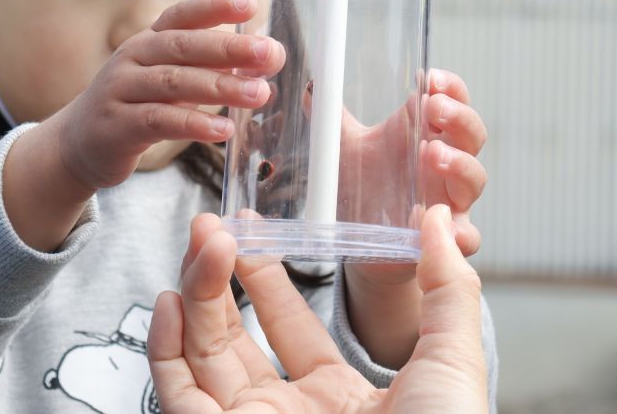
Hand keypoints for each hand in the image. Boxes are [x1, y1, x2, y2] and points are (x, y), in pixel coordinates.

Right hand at [52, 0, 285, 190]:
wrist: (79, 143)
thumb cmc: (136, 106)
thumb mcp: (167, 79)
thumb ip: (209, 67)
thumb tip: (266, 57)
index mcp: (148, 41)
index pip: (182, 15)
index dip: (214, 6)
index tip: (251, 3)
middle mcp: (132, 58)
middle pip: (182, 46)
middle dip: (229, 47)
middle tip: (269, 53)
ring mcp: (121, 90)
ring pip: (174, 82)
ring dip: (220, 87)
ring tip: (259, 93)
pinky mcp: (117, 126)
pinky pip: (160, 121)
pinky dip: (195, 124)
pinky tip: (224, 130)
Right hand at [147, 207, 488, 413]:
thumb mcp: (451, 362)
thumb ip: (444, 289)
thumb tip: (434, 221)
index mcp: (338, 399)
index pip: (287, 327)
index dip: (264, 277)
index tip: (249, 229)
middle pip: (233, 336)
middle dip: (218, 276)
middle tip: (211, 226)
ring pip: (202, 356)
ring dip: (195, 294)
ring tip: (203, 242)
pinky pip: (178, 396)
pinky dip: (165, 349)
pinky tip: (170, 302)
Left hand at [342, 69, 487, 284]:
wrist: (365, 243)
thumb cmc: (364, 187)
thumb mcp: (344, 150)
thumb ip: (331, 119)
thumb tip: (310, 87)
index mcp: (422, 134)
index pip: (451, 100)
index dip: (449, 87)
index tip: (430, 78)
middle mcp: (444, 163)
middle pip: (471, 133)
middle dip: (459, 117)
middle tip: (434, 108)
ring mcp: (450, 199)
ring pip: (475, 178)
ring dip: (461, 163)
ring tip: (433, 154)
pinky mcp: (448, 236)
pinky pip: (468, 235)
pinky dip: (460, 230)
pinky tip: (442, 222)